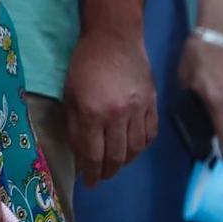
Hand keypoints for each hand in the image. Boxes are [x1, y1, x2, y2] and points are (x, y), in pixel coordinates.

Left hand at [62, 28, 157, 185]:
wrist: (115, 38)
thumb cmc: (85, 65)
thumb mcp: (69, 94)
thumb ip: (75, 126)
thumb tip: (81, 154)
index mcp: (92, 112)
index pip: (93, 154)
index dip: (91, 173)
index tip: (88, 182)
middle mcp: (117, 115)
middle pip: (116, 157)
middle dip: (107, 172)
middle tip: (100, 177)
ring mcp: (139, 110)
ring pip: (135, 149)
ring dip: (125, 163)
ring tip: (115, 165)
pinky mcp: (153, 104)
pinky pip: (150, 135)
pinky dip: (141, 147)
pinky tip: (132, 149)